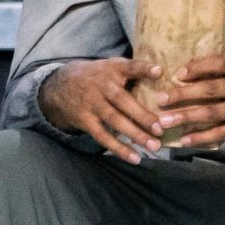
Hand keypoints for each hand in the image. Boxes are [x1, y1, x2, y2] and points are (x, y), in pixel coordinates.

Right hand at [38, 58, 165, 163]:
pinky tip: (135, 158)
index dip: (144, 69)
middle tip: (161, 128)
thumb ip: (133, 71)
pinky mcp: (85, 121)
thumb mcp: (111, 66)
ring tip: (154, 146)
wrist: (59, 86)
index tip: (160, 72)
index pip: (129, 67)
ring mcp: (92, 104)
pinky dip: (119, 149)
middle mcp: (101, 86)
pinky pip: (103, 137)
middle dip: (142, 115)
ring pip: (114, 121)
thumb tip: (164, 76)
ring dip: (135, 135)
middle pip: (123, 101)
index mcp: (112, 69)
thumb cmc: (97, 76)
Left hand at [156, 56, 224, 148]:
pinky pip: (222, 132)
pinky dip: (202, 136)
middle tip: (160, 99)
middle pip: (210, 88)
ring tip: (164, 121)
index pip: (219, 63)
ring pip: (213, 111)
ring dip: (186, 116)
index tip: (177, 73)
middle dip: (182, 94)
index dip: (197, 67)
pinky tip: (185, 140)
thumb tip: (191, 75)